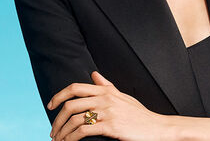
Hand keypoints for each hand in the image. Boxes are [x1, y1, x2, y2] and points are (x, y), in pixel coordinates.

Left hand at [46, 71, 169, 140]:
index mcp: (105, 91)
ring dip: (63, 132)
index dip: (59, 95)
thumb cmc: (141, 115)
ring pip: (75, 120)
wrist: (159, 128)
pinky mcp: (111, 127)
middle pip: (70, 105)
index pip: (74, 88)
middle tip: (53, 131)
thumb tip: (94, 74)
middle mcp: (105, 99)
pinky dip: (72, 138)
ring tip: (59, 140)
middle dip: (57, 120)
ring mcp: (108, 113)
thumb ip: (107, 86)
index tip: (50, 106)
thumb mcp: (123, 97)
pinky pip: (84, 131)